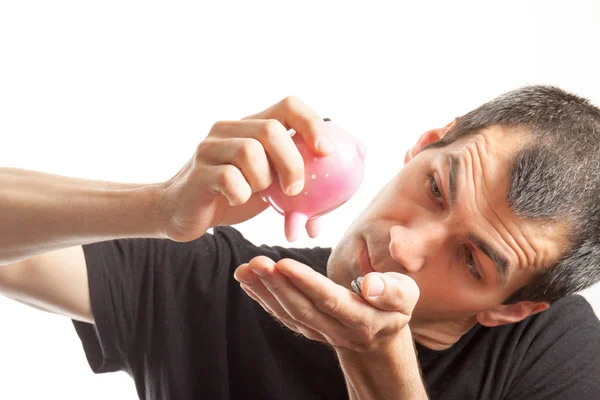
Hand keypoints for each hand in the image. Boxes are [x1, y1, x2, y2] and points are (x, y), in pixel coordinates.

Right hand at [159, 97, 332, 241]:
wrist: (184, 213)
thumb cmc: (235, 195)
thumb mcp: (272, 184)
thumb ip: (302, 178)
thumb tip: (351, 175)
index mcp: (253, 126)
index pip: (288, 105)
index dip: (312, 123)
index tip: (327, 152)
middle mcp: (230, 129)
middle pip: (271, 129)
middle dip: (292, 161)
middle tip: (296, 188)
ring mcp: (210, 147)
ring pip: (250, 152)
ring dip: (263, 181)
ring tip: (258, 194)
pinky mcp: (198, 171)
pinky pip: (229, 178)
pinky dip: (242, 194)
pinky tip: (237, 200)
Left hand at [233, 256, 419, 353]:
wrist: (379, 336)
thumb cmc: (393, 306)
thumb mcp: (405, 296)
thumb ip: (391, 290)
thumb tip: (371, 284)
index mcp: (361, 320)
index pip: (329, 300)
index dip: (305, 283)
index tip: (283, 263)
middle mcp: (337, 330)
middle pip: (302, 308)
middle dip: (276, 285)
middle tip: (256, 262)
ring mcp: (318, 332)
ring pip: (288, 313)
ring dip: (263, 291)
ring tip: (244, 268)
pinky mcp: (306, 328)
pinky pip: (282, 315)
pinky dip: (262, 298)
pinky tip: (247, 281)